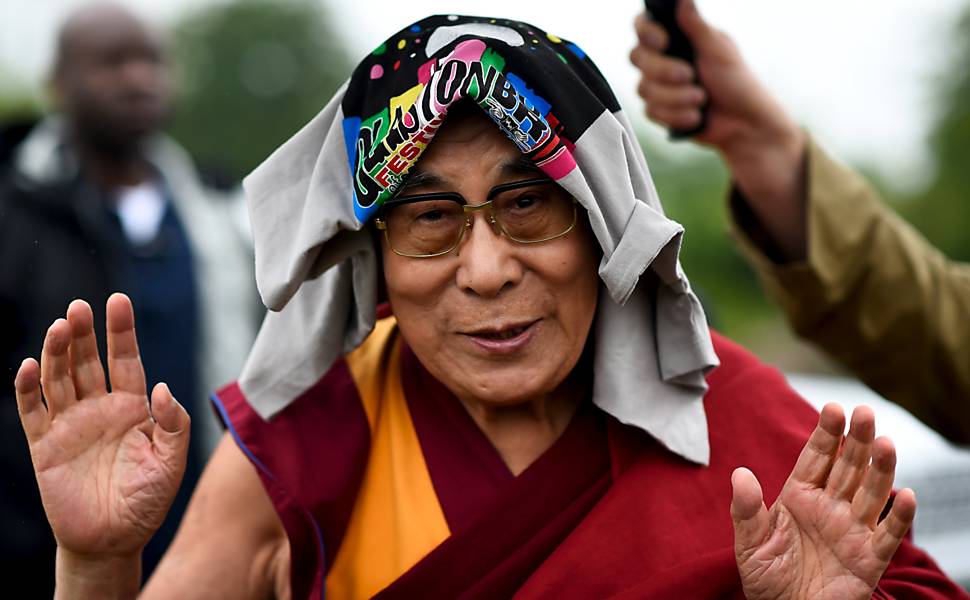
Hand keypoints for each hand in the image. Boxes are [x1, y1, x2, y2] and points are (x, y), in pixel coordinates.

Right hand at [14, 295, 189, 580]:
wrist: (114, 540)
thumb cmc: (147, 500)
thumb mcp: (172, 461)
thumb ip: (173, 423)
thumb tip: (162, 387)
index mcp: (132, 408)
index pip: (126, 360)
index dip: (122, 332)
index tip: (118, 301)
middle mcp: (99, 409)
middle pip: (89, 362)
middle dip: (85, 334)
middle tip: (79, 307)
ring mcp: (71, 425)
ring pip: (59, 379)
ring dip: (57, 352)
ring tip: (60, 326)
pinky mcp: (45, 446)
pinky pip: (33, 411)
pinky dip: (28, 388)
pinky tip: (29, 366)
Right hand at [630, 0, 798, 155]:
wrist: (742, 123)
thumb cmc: (736, 82)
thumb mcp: (718, 50)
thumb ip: (696, 27)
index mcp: (677, 39)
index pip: (643, 27)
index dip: (646, 33)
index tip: (663, 42)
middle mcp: (662, 60)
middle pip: (637, 57)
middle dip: (663, 70)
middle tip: (690, 75)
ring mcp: (658, 86)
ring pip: (644, 88)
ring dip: (675, 97)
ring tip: (701, 99)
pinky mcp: (659, 111)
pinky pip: (651, 111)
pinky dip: (676, 115)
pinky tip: (696, 116)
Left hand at [731, 403, 915, 599]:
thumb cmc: (767, 579)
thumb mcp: (750, 544)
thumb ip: (747, 510)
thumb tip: (739, 474)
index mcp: (800, 496)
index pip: (816, 458)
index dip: (826, 434)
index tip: (833, 408)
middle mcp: (830, 507)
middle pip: (848, 468)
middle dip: (857, 440)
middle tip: (865, 413)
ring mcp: (852, 530)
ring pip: (871, 494)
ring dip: (880, 470)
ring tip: (885, 443)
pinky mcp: (869, 559)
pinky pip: (887, 535)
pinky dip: (899, 517)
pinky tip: (907, 495)